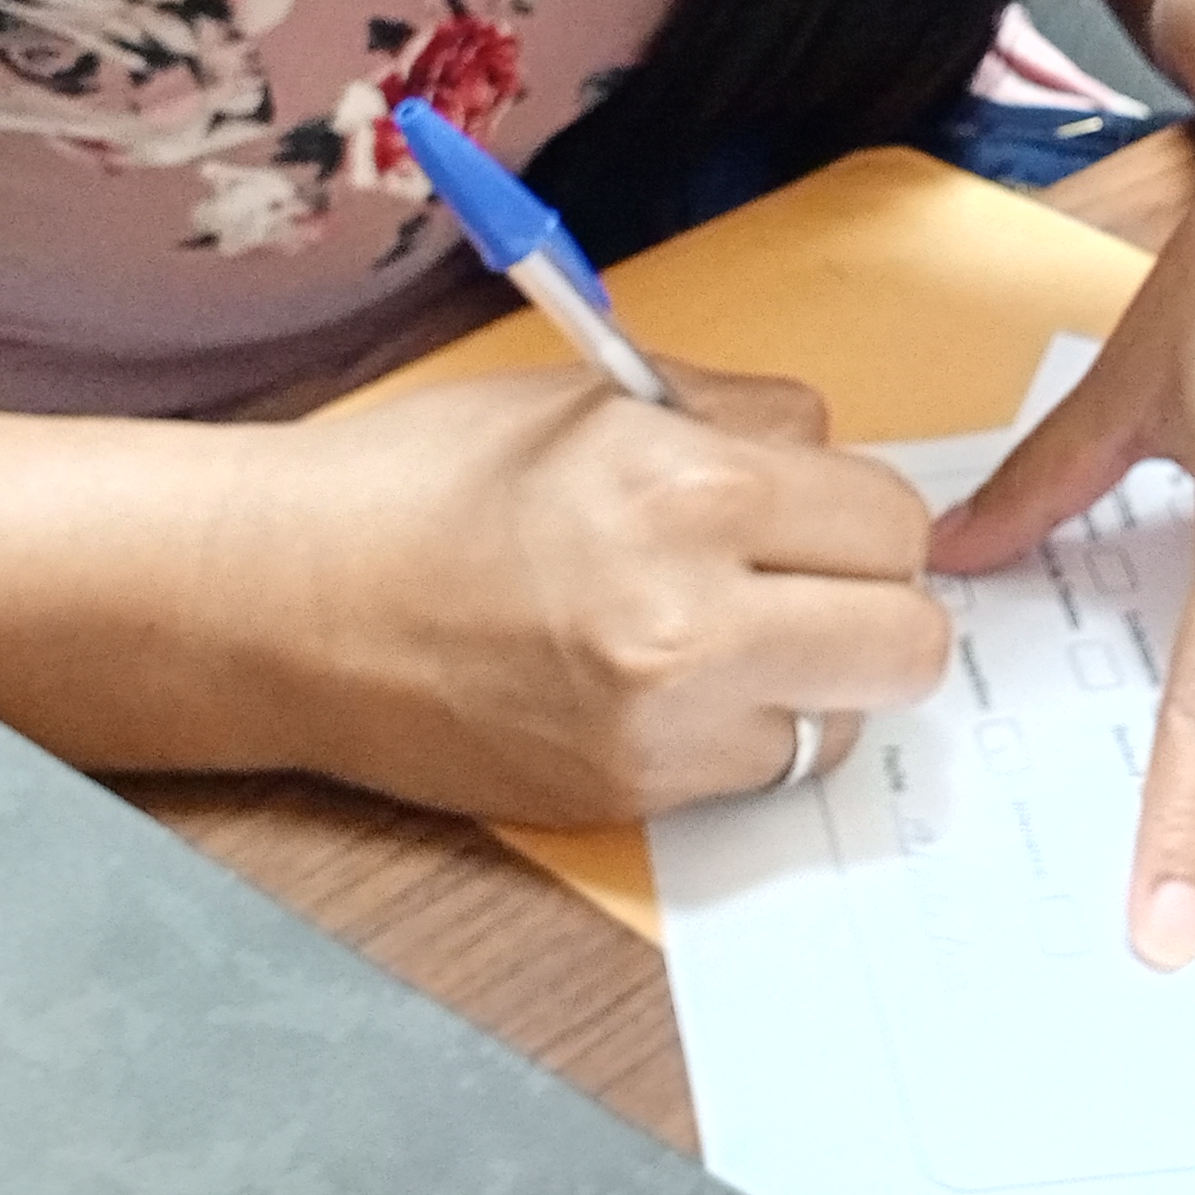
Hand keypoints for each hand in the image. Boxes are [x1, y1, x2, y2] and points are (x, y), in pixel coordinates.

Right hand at [208, 360, 949, 823]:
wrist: (287, 601)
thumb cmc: (428, 478)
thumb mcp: (599, 395)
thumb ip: (742, 420)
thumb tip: (835, 459)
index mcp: (686, 487)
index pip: (891, 517)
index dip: (862, 510)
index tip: (819, 509)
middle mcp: (688, 617)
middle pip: (907, 636)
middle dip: (873, 600)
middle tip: (808, 577)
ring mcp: (661, 725)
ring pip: (848, 717)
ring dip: (818, 676)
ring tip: (734, 634)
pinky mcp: (629, 798)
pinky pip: (763, 768)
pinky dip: (746, 728)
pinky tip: (676, 685)